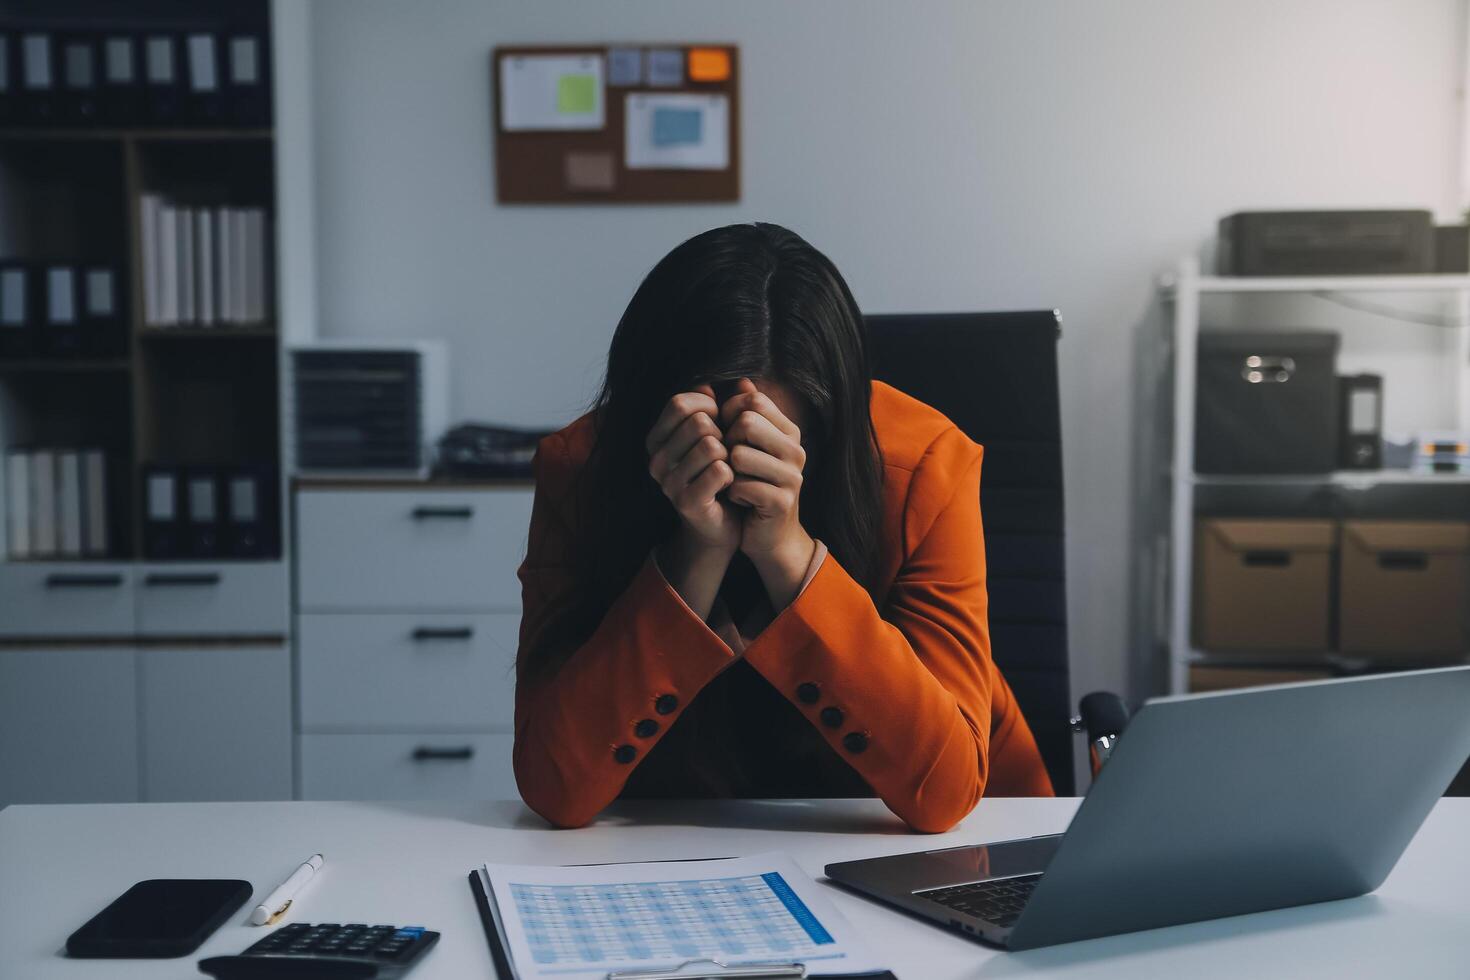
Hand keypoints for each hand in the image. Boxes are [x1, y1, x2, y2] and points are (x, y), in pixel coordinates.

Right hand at [646, 385, 739, 555]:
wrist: (722, 524)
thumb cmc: (718, 474)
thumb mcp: (714, 435)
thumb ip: (712, 407)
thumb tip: (710, 384)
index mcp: (656, 440)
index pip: (680, 403)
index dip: (709, 406)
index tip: (720, 422)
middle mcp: (656, 460)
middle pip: (698, 423)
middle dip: (722, 432)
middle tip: (726, 450)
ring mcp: (668, 483)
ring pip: (711, 445)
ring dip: (729, 455)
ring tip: (728, 468)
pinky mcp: (687, 502)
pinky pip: (720, 471)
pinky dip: (733, 474)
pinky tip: (730, 485)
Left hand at [720, 379, 815, 603]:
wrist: (770, 536)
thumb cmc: (754, 486)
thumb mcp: (749, 447)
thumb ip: (745, 414)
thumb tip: (741, 380)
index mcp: (789, 432)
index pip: (753, 401)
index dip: (731, 415)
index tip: (729, 436)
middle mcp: (796, 450)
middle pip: (747, 423)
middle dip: (728, 443)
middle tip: (731, 464)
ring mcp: (792, 476)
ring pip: (739, 455)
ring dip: (729, 471)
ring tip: (737, 482)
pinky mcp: (782, 501)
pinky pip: (740, 484)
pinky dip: (732, 493)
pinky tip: (741, 500)